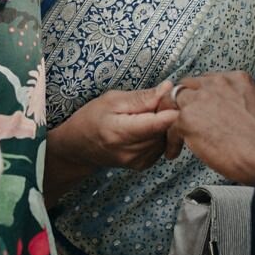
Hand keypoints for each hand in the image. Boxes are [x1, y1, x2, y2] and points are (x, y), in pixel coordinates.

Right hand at [45, 83, 179, 201]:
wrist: (78, 147)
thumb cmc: (91, 118)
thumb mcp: (112, 100)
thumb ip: (142, 97)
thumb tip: (168, 89)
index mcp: (120, 132)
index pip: (157, 124)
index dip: (171, 110)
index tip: (175, 98)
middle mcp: (131, 151)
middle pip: (165, 130)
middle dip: (167, 113)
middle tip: (158, 101)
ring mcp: (138, 161)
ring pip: (166, 138)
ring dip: (163, 125)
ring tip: (148, 115)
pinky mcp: (142, 165)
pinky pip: (161, 146)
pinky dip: (159, 135)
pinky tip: (146, 128)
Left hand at [169, 71, 254, 183]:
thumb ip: (235, 103)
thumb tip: (224, 113)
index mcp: (235, 79)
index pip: (207, 81)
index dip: (200, 97)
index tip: (199, 110)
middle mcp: (217, 83)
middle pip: (187, 87)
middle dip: (183, 105)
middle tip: (180, 121)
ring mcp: (201, 98)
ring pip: (174, 101)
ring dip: (172, 119)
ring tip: (174, 136)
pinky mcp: (189, 117)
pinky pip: (170, 124)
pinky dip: (171, 140)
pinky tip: (175, 150)